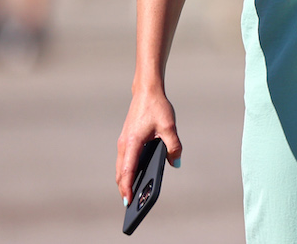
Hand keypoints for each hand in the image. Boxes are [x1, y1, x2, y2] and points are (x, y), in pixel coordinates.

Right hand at [116, 88, 181, 205]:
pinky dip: (126, 171)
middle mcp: (124, 144)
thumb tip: (176, 163)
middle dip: (124, 188)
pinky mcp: (126, 139)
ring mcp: (123, 142)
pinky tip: (135, 176)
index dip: (128, 187)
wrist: (147, 92)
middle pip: (121, 172)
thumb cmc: (158, 108)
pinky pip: (123, 160)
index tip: (129, 201)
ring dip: (124, 180)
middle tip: (130, 205)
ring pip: (121, 167)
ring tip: (132, 195)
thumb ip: (173, 146)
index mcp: (132, 143)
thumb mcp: (169, 127)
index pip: (127, 171)